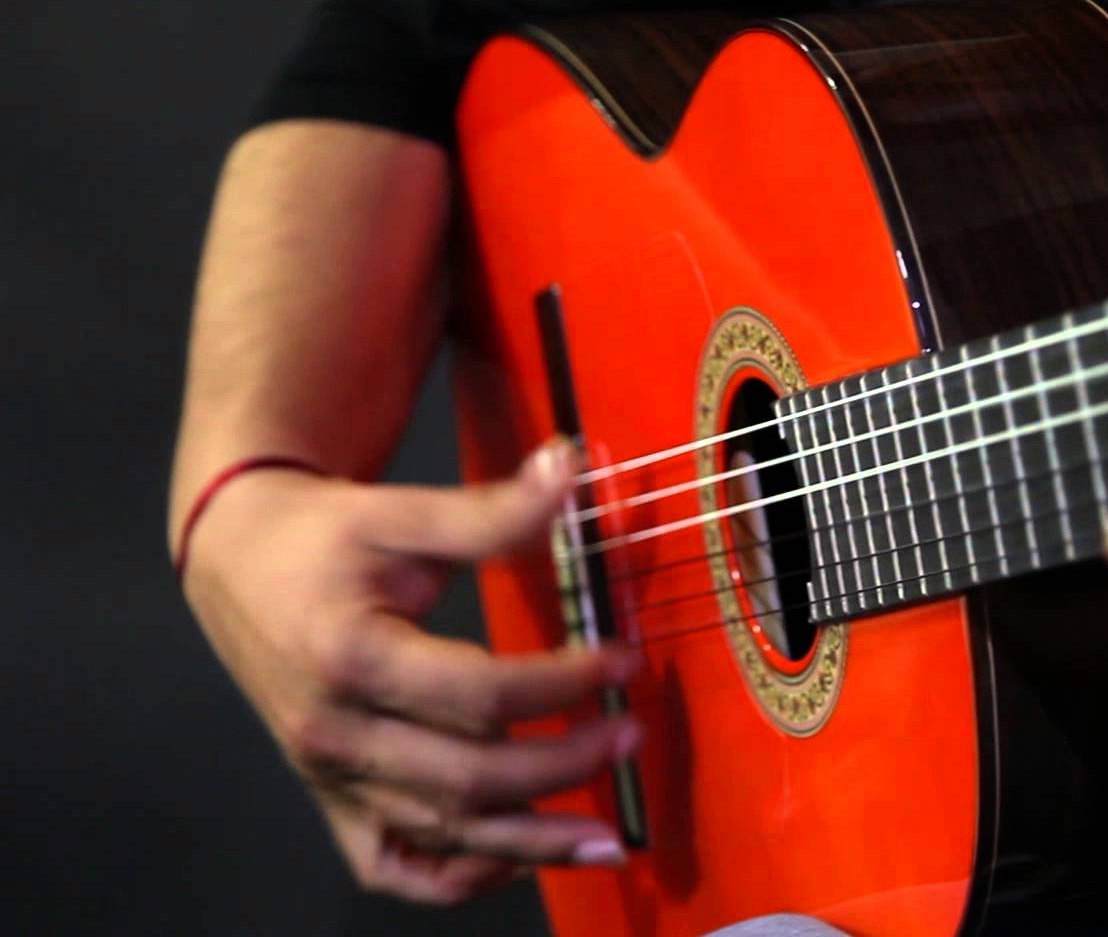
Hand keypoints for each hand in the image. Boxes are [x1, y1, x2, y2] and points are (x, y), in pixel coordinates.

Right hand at [181, 440, 638, 903]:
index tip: (622, 660)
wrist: (239, 562)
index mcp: (350, 658)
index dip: (563, 683)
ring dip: (533, 843)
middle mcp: (334, 734)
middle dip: (563, 765)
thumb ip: (492, 512)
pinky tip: (519, 857)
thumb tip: (571, 468)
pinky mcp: (331, 798)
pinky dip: (458, 876)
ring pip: (442, 835)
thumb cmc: (322, 537)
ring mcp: (330, 777)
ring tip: (607, 837)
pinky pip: (395, 866)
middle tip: (630, 735)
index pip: (479, 694)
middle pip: (468, 778)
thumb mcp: (403, 511)